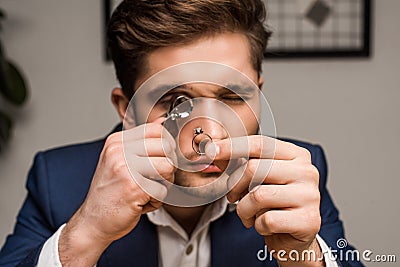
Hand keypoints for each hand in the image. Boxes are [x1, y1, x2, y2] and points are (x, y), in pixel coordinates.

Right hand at [59, 118, 175, 266]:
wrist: (92, 221)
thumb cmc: (109, 193)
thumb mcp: (120, 161)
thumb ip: (141, 143)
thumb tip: (163, 122)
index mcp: (116, 142)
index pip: (155, 129)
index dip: (166, 144)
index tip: (162, 158)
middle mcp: (119, 151)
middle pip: (165, 147)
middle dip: (167, 165)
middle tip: (155, 178)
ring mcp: (125, 168)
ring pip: (168, 167)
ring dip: (164, 183)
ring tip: (148, 190)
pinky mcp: (134, 187)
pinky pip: (162, 190)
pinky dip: (156, 201)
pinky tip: (141, 202)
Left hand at [211, 136, 322, 265]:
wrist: (293, 237)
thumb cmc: (273, 204)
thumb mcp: (256, 179)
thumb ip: (238, 163)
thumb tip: (213, 149)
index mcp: (296, 155)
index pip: (260, 144)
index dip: (232, 146)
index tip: (210, 150)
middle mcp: (307, 171)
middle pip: (255, 169)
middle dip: (235, 185)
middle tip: (233, 197)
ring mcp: (310, 196)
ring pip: (258, 196)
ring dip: (244, 209)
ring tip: (249, 214)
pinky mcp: (308, 220)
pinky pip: (267, 220)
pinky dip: (258, 226)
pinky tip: (264, 226)